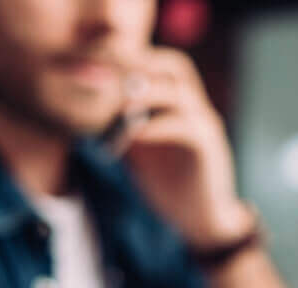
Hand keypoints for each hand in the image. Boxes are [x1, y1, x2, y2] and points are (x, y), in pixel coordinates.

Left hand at [117, 47, 251, 248]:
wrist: (200, 220)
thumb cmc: (170, 185)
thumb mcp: (139, 150)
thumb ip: (122, 127)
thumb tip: (89, 112)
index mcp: (181, 105)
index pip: (161, 64)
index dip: (133, 58)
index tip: (99, 64)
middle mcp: (197, 108)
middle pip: (175, 65)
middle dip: (142, 65)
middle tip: (109, 76)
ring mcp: (205, 125)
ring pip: (180, 91)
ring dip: (147, 92)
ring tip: (120, 104)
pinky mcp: (209, 148)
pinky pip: (184, 126)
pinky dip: (156, 127)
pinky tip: (133, 135)